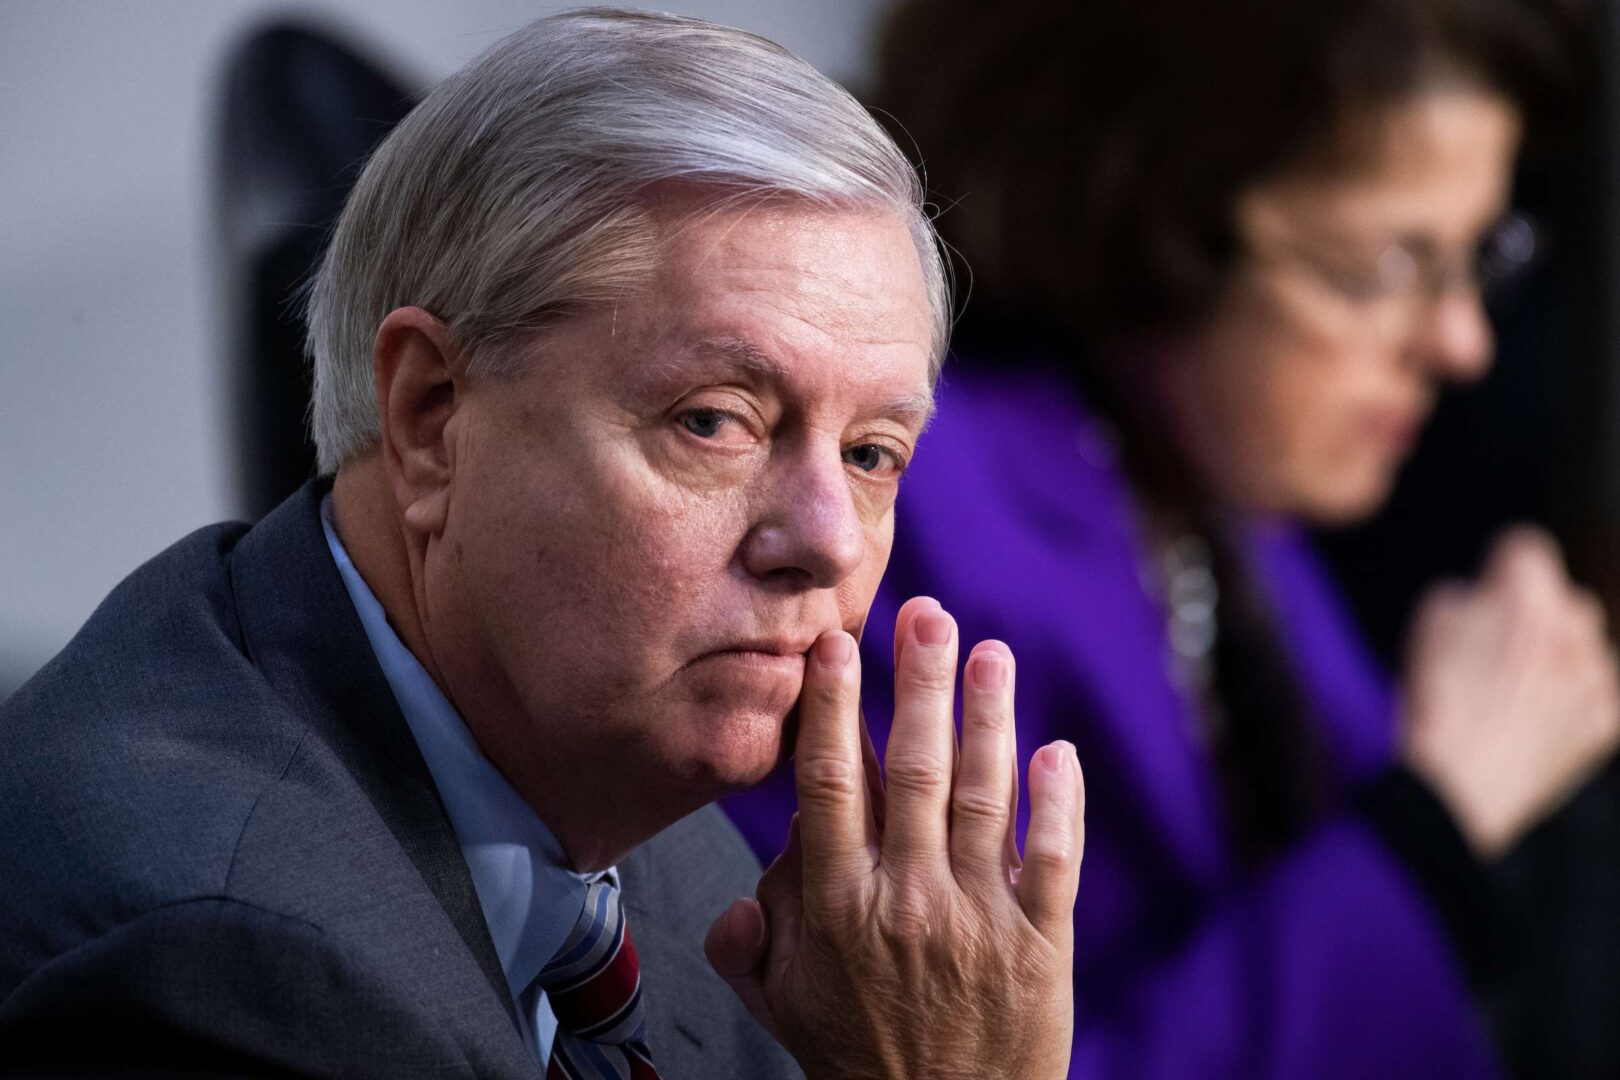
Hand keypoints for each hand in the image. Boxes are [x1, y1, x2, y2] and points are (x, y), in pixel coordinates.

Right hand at [705, 597, 1083, 1078]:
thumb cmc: (858, 1061)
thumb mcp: (779, 1007)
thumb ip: (749, 943)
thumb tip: (741, 895)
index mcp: (836, 907)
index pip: (832, 785)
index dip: (835, 709)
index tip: (838, 646)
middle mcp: (906, 901)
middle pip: (915, 771)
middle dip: (919, 684)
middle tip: (926, 614)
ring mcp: (978, 921)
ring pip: (984, 798)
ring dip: (987, 718)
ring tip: (991, 651)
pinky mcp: (1040, 946)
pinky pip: (1053, 861)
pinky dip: (1059, 803)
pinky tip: (1056, 748)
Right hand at [1402, 526, 1619, 859]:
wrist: (1460, 791)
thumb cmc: (1437, 705)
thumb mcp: (1426, 628)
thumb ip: (1464, 596)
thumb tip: (1484, 599)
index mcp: (1527, 598)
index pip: (1526, 548)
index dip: (1499, 567)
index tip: (1486, 589)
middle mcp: (1575, 629)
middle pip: (1563, 599)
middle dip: (1534, 615)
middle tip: (1495, 650)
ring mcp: (1597, 677)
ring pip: (1583, 647)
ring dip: (1556, 657)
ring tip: (1512, 693)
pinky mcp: (1608, 721)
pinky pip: (1596, 692)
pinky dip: (1571, 700)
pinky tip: (1533, 722)